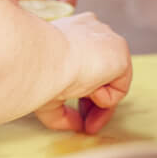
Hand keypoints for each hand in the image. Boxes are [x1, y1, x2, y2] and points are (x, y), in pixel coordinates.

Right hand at [33, 12, 131, 134]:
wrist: (42, 59)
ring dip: (98, 104)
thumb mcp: (47, 94)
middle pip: (103, 74)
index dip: (82, 93)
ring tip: (86, 116)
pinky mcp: (120, 51)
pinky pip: (120, 87)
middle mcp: (92, 31)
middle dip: (94, 104)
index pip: (87, 64)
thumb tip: (76, 125)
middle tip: (87, 126)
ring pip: (112, 82)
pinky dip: (105, 98)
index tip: (76, 114)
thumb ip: (62, 111)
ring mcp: (108, 39)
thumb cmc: (35, 71)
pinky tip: (89, 91)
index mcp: (72, 33)